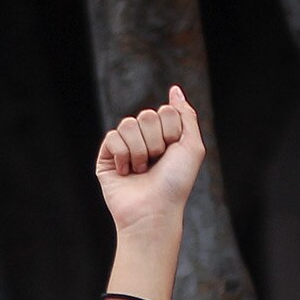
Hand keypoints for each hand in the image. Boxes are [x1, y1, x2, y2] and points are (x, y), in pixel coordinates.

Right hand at [95, 84, 204, 235]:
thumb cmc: (175, 183)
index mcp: (164, 134)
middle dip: (155, 141)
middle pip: (146, 115)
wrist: (154, 210)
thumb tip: (175, 89)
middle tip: (156, 163)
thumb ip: (186, 115)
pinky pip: (112, 137)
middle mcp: (144, 138)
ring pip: (128, 124)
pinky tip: (126, 172)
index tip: (173, 152)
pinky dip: (122, 155)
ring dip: (139, 150)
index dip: (171, 131)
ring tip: (141, 170)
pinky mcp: (107, 158)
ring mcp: (124, 147)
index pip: (165, 111)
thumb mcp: (192, 146)